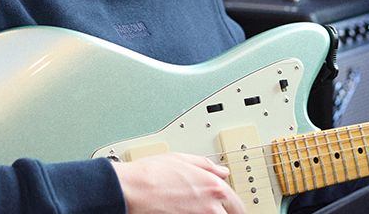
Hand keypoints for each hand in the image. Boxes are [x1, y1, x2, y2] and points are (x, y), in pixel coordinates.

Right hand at [111, 152, 246, 213]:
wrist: (131, 190)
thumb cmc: (151, 174)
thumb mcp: (182, 159)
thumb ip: (207, 166)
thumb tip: (222, 171)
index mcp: (214, 187)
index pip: (237, 206)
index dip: (235, 210)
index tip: (231, 211)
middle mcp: (211, 207)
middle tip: (210, 211)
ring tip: (193, 212)